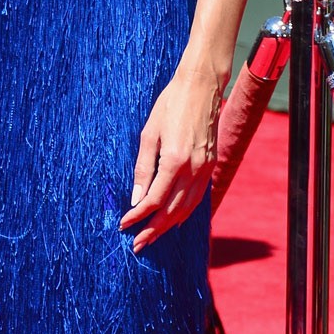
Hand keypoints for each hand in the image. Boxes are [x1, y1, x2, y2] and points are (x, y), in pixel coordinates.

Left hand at [121, 61, 223, 250]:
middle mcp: (193, 168)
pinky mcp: (210, 165)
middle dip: (153, 229)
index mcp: (174, 160)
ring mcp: (205, 168)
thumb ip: (143, 168)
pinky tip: (175, 219)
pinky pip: (198, 197)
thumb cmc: (170, 105)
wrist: (201, 87)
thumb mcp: (149, 134)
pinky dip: (186, 212)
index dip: (138, 216)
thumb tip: (135, 198)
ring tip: (153, 237)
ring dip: (169, 225)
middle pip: (172, 210)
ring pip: (188, 207)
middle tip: (137, 245)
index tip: (123, 225)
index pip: (154, 199)